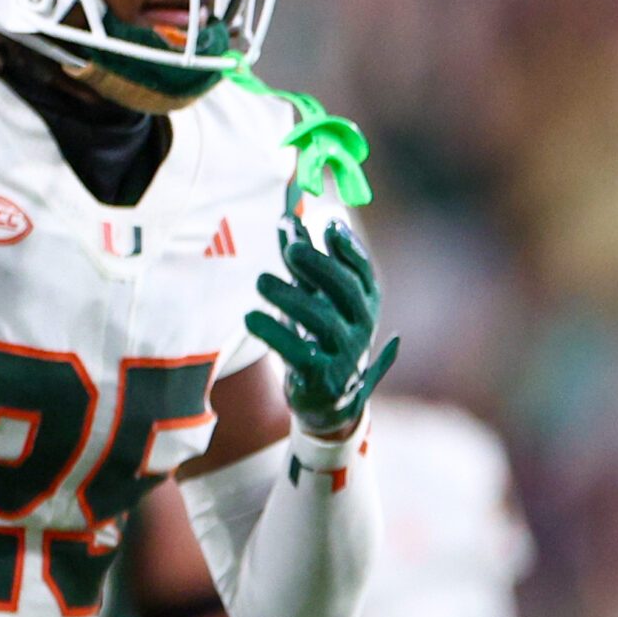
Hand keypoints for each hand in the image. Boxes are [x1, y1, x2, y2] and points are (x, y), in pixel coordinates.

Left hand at [245, 219, 399, 437]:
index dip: (349, 248)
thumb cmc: (320, 335)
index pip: (363, 271)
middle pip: (348, 291)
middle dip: (322, 266)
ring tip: (261, 281)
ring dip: (291, 297)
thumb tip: (287, 217)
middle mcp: (363, 326)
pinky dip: (275, 333)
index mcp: (365, 302)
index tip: (328, 225)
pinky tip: (252, 316)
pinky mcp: (324, 378)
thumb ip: (302, 261)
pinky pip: (300, 352)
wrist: (329, 398)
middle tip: (294, 248)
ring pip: (323, 321)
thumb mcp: (315, 296)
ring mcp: (347, 354)